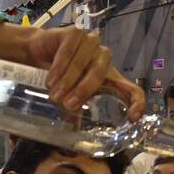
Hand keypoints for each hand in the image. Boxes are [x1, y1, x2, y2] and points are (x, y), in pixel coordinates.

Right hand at [0, 24, 144, 119]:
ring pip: (83, 63)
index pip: (132, 89)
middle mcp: (103, 58)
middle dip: (83, 91)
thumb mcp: (69, 96)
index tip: (132, 117)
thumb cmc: (58, 78)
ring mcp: (90, 43)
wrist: (36, 54)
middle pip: (100, 74)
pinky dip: (59, 67)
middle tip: (67, 104)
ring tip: (54, 94)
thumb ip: (75, 112)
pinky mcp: (75, 32)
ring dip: (68, 80)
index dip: (137, 103)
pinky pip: (68, 51)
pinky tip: (50, 79)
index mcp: (110, 78)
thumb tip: (72, 141)